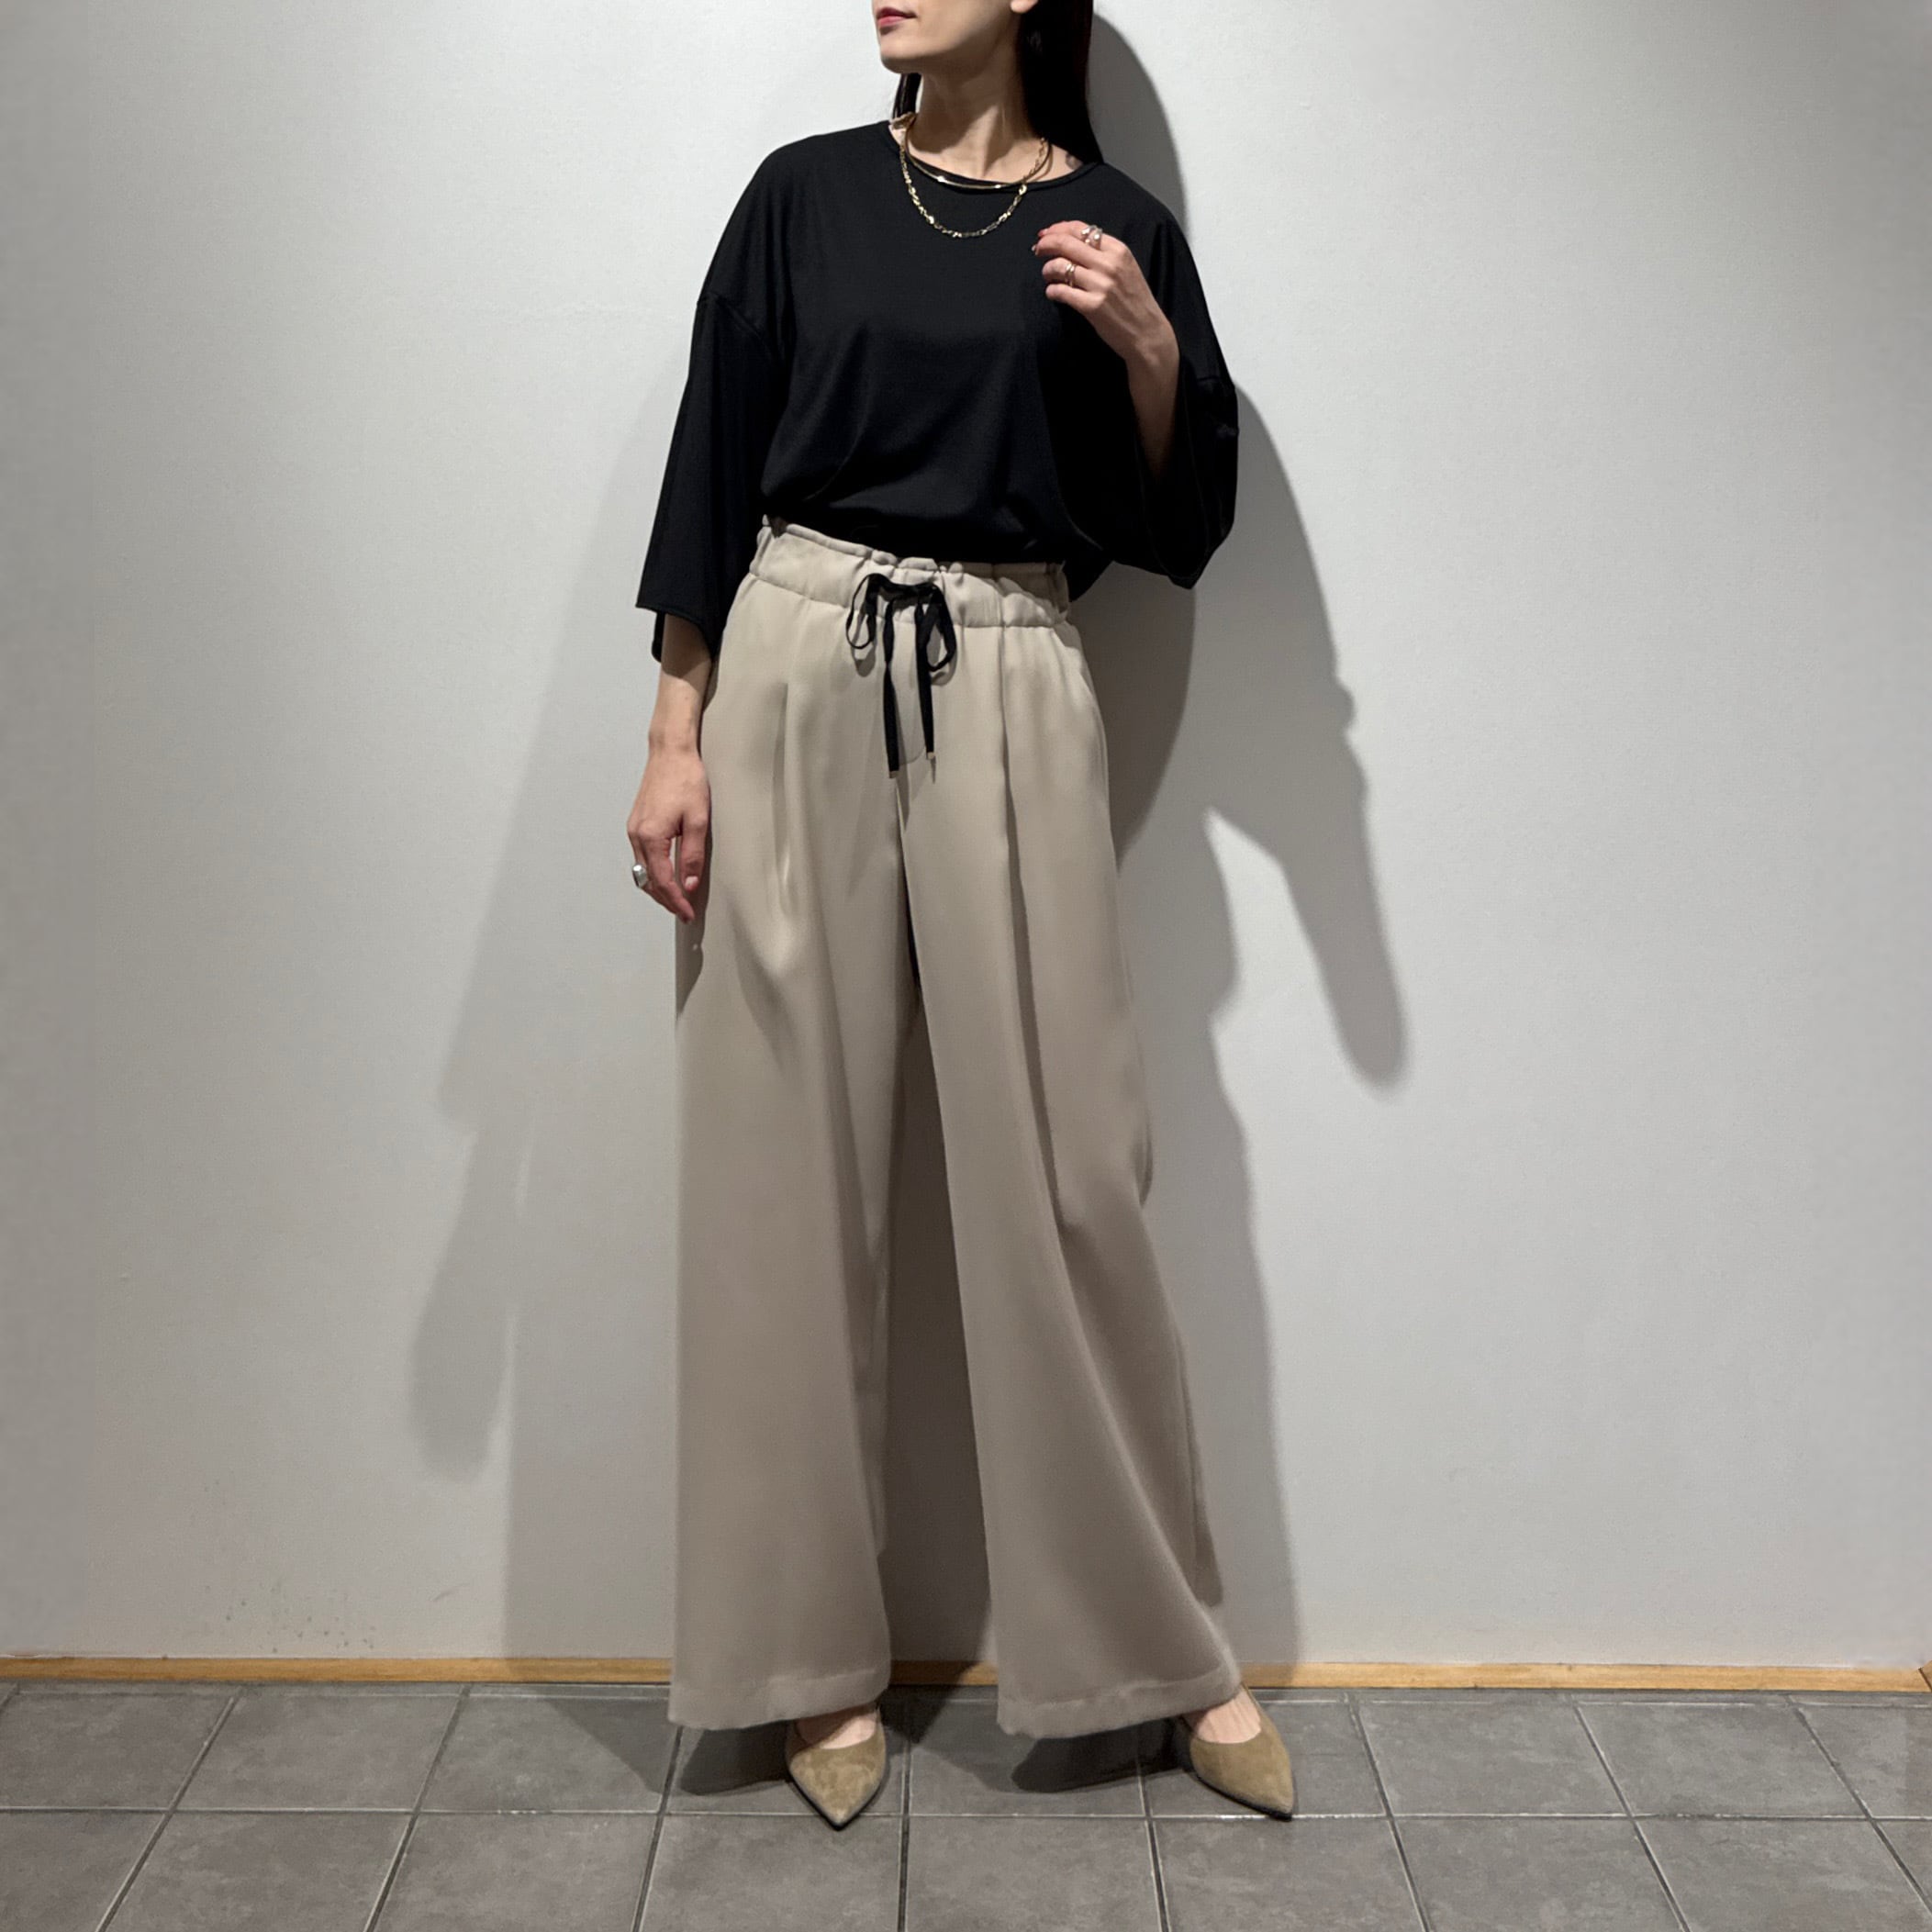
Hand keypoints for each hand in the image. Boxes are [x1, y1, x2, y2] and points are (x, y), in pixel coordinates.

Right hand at [628, 738, 708, 922]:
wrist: (670, 752)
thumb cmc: (686, 779)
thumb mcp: (698, 820)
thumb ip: (692, 855)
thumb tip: (688, 884)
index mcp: (651, 836)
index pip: (662, 881)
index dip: (676, 901)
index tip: (688, 913)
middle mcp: (637, 835)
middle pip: (648, 881)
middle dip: (666, 900)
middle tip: (683, 912)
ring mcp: (634, 829)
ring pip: (642, 871)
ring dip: (658, 888)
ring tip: (677, 898)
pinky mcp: (636, 823)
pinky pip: (642, 857)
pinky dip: (653, 872)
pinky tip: (667, 875)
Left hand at [1031, 220, 1177, 375]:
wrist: (1147, 332)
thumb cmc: (1135, 301)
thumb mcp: (1126, 268)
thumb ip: (1104, 254)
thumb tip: (1072, 242)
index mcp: (1118, 250)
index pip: (1081, 229)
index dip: (1059, 229)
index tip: (1047, 234)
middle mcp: (1109, 264)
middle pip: (1067, 244)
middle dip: (1047, 244)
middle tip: (1038, 250)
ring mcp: (1100, 285)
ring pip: (1060, 266)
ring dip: (1047, 269)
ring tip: (1048, 276)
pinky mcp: (1091, 306)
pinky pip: (1061, 291)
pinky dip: (1052, 290)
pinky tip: (1053, 292)